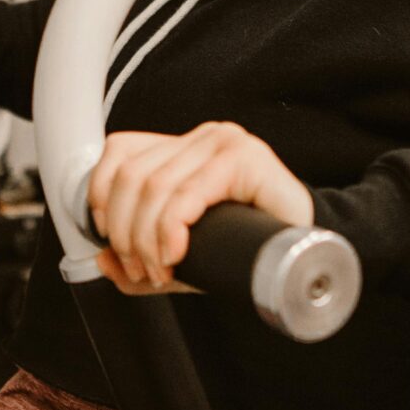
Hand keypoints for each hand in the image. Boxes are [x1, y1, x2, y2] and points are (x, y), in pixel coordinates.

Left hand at [89, 121, 312, 295]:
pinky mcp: (246, 159)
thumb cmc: (250, 248)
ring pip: (154, 187)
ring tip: (158, 271)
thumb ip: (141, 258)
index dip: (101, 198)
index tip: (111, 242)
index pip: (120, 152)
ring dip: (144, 239)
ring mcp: (225, 143)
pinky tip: (174, 255)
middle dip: (124, 232)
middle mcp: (203, 137)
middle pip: (132, 175)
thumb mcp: (184, 255)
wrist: (307, 252)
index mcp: (184, 148)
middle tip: (139, 269)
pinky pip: (187, 195)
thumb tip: (102, 259)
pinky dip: (169, 230)